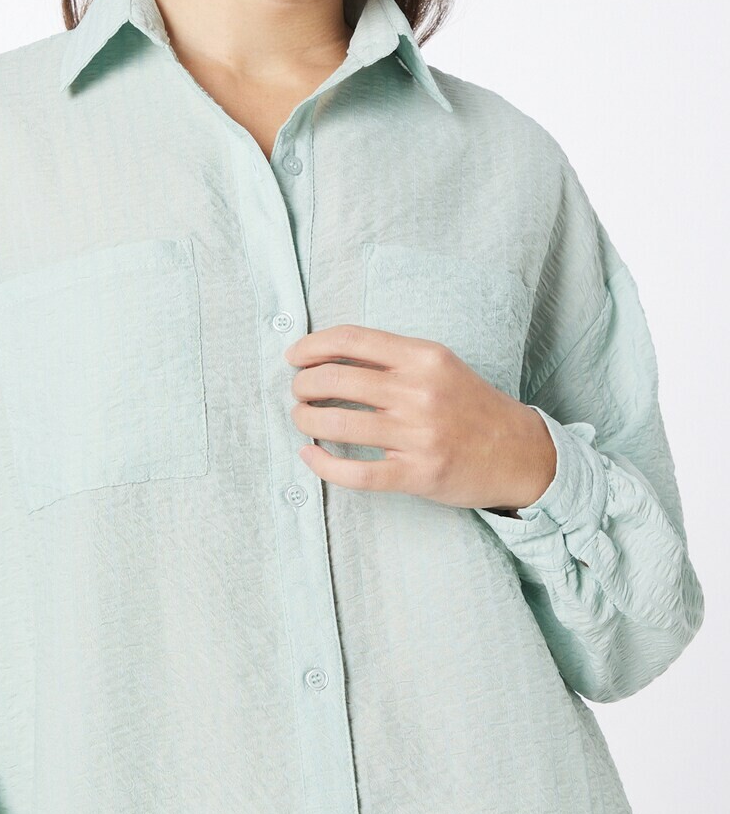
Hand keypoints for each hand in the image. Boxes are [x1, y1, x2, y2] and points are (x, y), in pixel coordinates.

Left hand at [283, 324, 556, 510]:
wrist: (520, 452)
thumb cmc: (469, 406)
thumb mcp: (438, 365)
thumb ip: (391, 357)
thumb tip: (326, 355)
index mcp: (422, 356)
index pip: (351, 339)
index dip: (312, 346)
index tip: (293, 357)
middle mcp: (419, 391)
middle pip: (336, 379)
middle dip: (303, 385)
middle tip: (298, 391)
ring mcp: (418, 435)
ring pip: (338, 423)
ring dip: (306, 420)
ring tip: (302, 419)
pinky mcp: (418, 474)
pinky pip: (356, 472)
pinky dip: (323, 464)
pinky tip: (311, 456)